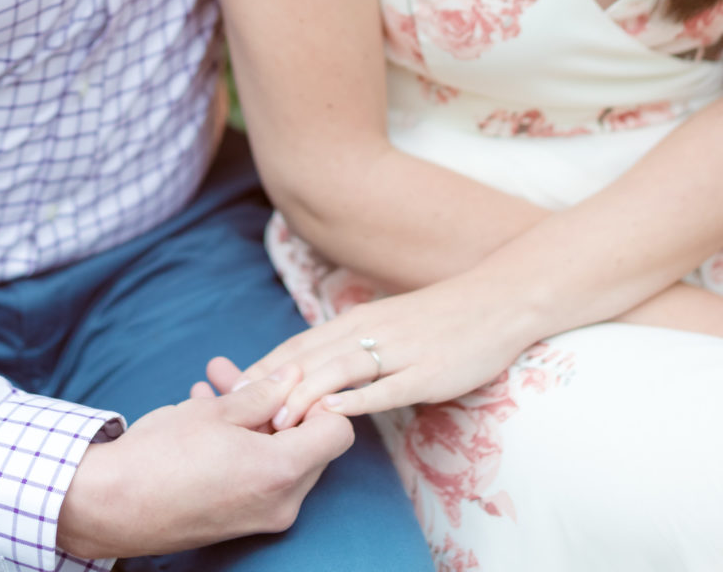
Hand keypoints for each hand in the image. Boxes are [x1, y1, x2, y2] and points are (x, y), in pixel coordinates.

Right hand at [55, 367, 353, 559]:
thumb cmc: (162, 455)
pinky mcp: (239, 522)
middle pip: (312, 447)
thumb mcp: (215, 410)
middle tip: (248, 377)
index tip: (289, 382)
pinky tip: (205, 411)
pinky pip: (258, 477)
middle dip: (285, 406)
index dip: (319, 400)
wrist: (112, 505)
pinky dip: (244, 446)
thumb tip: (292, 374)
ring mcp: (261, 518)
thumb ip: (262, 391)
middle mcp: (281, 503)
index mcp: (281, 472)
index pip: (338, 432)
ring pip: (281, 458)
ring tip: (216, 385)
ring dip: (257, 421)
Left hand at [240, 278, 538, 426]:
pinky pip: (385, 387)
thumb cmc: (438, 318)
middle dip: (270, 385)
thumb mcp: (385, 324)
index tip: (228, 391)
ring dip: (304, 395)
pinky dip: (356, 400)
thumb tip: (313, 371)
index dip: (261, 369)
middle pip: (308, 358)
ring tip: (275, 421)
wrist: (494, 301)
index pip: (296, 347)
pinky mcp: (426, 372)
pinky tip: (333, 414)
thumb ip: (351, 345)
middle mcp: (368, 331)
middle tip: (234, 411)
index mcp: (355, 321)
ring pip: (339, 371)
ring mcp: (398, 352)